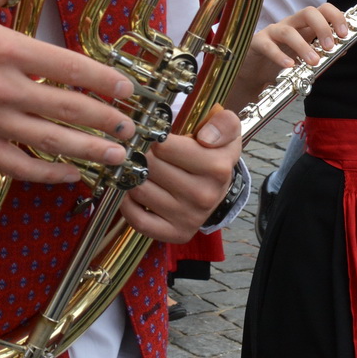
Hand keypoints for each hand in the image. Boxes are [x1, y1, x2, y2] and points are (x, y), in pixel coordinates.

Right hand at [0, 0, 142, 185]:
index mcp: (4, 48)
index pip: (67, 66)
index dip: (103, 80)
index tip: (127, 90)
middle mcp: (1, 87)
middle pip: (66, 108)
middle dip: (106, 121)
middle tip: (133, 129)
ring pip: (49, 141)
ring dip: (89, 151)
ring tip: (117, 157)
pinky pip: (18, 165)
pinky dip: (47, 173)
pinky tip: (71, 173)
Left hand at [121, 107, 241, 243]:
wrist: (219, 188)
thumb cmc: (214, 154)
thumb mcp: (227, 131)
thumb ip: (223, 123)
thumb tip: (206, 138)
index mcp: (216, 168)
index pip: (163, 146)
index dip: (154, 138)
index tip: (156, 138)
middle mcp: (204, 196)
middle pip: (149, 167)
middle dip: (142, 156)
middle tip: (145, 153)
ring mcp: (189, 218)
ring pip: (139, 190)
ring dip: (134, 178)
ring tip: (142, 171)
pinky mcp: (176, 234)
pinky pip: (139, 220)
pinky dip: (129, 205)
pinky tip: (136, 193)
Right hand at [231, 4, 347, 108]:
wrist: (251, 73)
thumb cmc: (279, 62)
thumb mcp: (303, 59)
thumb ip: (322, 54)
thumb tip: (344, 48)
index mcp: (304, 27)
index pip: (322, 10)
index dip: (336, 18)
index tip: (344, 34)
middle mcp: (290, 25)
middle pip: (308, 12)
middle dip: (322, 27)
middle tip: (330, 47)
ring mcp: (273, 32)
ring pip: (289, 32)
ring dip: (303, 46)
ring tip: (313, 62)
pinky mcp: (257, 42)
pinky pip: (268, 46)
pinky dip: (279, 56)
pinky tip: (289, 65)